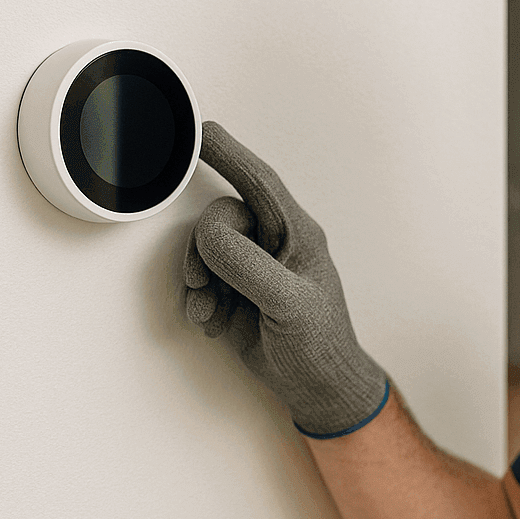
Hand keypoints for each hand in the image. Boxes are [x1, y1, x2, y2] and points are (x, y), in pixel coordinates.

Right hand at [183, 121, 389, 437]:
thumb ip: (249, 265)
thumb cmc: (319, 345)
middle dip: (203, 252)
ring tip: (213, 311)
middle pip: (220, 219)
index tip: (200, 131)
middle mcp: (274, 243)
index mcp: (297, 234)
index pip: (258, 182)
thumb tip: (211, 237)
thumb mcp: (288, 303)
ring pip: (205, 250)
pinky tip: (215, 322)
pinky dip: (199, 300)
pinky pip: (202, 278)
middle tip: (204, 283)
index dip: (229, 153)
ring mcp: (254, 267)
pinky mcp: (237, 290)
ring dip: (199, 282)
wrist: (317, 387)